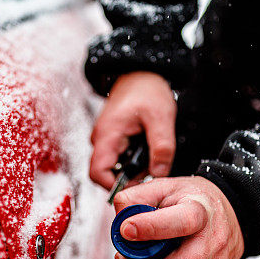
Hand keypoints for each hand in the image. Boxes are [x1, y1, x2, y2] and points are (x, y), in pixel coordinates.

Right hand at [90, 71, 176, 188]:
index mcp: (108, 134)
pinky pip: (120, 158)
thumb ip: (162, 147)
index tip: (137, 187)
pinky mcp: (114, 139)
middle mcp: (102, 139)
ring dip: (133, 169)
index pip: (97, 173)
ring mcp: (107, 139)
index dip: (115, 186)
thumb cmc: (147, 88)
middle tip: (152, 172)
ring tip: (152, 158)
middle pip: (106, 173)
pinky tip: (148, 151)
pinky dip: (134, 160)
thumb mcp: (161, 117)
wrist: (141, 71)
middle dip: (129, 178)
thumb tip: (159, 173)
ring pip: (115, 167)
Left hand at [113, 176, 243, 258]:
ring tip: (139, 257)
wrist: (231, 212)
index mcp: (200, 211)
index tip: (125, 230)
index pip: (178, 224)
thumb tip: (120, 218)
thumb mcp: (166, 186)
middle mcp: (211, 241)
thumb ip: (137, 197)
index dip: (149, 229)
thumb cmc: (195, 200)